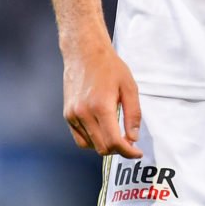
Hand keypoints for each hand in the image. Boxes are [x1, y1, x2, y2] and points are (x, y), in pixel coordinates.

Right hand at [62, 43, 142, 158]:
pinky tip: (102, 129)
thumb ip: (133, 114)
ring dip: (105, 144)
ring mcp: (72, 115)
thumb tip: (133, 138)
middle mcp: (83, 114)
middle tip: (129, 141)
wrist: (84, 52)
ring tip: (115, 131)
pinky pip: (80, 138)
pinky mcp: (67, 115)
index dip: (128, 152)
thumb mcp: (129, 87)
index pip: (113, 142)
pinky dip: (92, 140)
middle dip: (118, 149)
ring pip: (90, 145)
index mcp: (101, 106)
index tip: (137, 153)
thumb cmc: (109, 67)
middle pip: (102, 147)